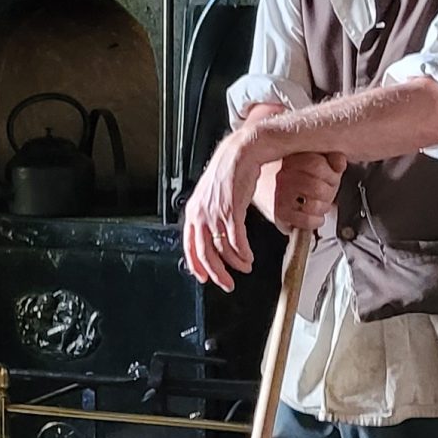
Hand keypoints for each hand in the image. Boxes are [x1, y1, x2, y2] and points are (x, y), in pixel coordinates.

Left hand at [181, 124, 271, 289]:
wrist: (241, 153)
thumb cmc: (228, 174)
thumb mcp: (211, 199)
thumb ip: (209, 219)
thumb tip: (213, 240)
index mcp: (192, 212)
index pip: (189, 246)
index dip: (197, 266)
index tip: (204, 279)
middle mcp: (201, 214)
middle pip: (206, 253)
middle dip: (218, 273)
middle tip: (227, 284)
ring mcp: (215, 212)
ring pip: (224, 248)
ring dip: (236, 262)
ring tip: (245, 266)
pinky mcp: (231, 208)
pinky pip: (237, 239)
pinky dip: (243, 252)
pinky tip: (248, 256)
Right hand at [256, 149, 343, 233]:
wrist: (289, 196)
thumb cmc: (310, 178)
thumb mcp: (326, 164)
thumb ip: (334, 159)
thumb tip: (339, 163)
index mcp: (295, 159)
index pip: (317, 165)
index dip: (331, 175)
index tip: (331, 178)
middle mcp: (284, 176)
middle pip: (317, 188)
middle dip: (328, 193)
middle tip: (326, 193)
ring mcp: (281, 195)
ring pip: (313, 205)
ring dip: (323, 207)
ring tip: (319, 203)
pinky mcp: (281, 214)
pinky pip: (307, 220)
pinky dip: (316, 221)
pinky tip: (314, 216)